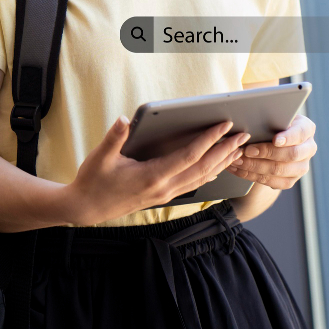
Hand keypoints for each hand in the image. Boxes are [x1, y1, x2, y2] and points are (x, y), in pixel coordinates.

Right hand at [64, 117, 251, 225]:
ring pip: (201, 178)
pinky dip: (208, 173)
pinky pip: (193, 184)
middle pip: (203, 168)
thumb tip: (125, 119)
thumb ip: (114, 138)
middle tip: (242, 135)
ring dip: (221, 162)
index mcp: (152, 176)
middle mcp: (163, 188)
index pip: (189, 156)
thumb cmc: (93, 181)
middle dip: (224, 151)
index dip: (208, 139)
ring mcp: (164, 194)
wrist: (86, 208)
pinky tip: (217, 166)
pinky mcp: (162, 196)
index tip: (224, 125)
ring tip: (237, 148)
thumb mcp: (100, 157)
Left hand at [226, 114, 316, 189]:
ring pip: (280, 171)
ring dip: (255, 166)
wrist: (272, 136)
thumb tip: (253, 110)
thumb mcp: (274, 112)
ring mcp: (301, 167)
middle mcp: (308, 149)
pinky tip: (238, 168)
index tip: (275, 139)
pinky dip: (252, 175)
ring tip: (237, 159)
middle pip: (291, 155)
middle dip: (267, 153)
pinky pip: (272, 182)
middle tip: (247, 150)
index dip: (288, 138)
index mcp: (307, 129)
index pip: (300, 133)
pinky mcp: (289, 180)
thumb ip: (269, 112)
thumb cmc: (271, 120)